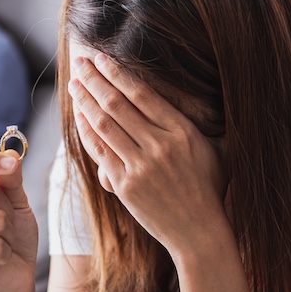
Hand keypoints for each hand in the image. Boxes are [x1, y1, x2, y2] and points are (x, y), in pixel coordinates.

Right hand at [0, 150, 38, 291]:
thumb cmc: (13, 235)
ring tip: (1, 243)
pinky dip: (5, 252)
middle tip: (5, 226)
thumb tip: (10, 154)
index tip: (11, 163)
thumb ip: (11, 179)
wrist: (17, 274)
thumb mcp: (16, 202)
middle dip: (8, 210)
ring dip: (8, 233)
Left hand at [68, 53, 228, 257]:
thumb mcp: (215, 151)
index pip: (142, 93)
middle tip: (80, 61)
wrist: (200, 232)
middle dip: (94, 79)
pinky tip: (79, 116)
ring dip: (85, 100)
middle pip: (117, 103)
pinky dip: (86, 131)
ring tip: (74, 84)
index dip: (118, 73)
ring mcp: (141, 166)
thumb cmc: (209, 189)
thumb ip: (198, 125)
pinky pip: (100, 151)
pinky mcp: (126, 186)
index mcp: (183, 132)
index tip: (102, 59)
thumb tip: (200, 97)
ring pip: (104, 124)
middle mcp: (161, 146)